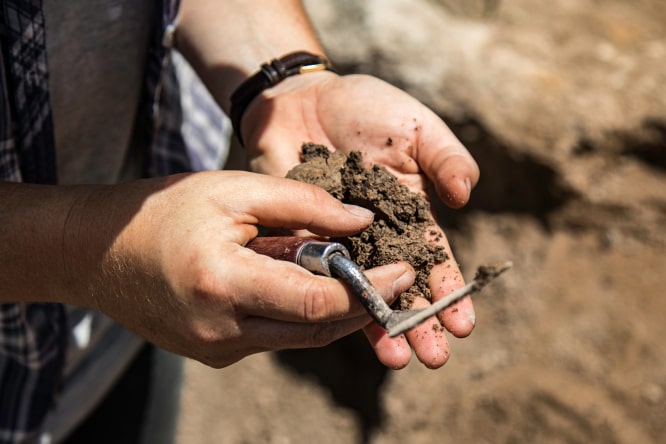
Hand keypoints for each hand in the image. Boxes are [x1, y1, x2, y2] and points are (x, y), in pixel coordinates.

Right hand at [63, 171, 414, 367]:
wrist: (98, 252)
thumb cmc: (164, 210)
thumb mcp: (233, 189)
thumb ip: (302, 205)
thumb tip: (361, 222)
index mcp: (224, 283)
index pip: (317, 304)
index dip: (369, 290)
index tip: (404, 269)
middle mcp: (221, 331)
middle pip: (317, 330)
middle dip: (363, 303)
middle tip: (394, 275)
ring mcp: (217, 350)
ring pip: (300, 338)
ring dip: (334, 309)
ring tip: (355, 274)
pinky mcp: (215, 354)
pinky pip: (274, 337)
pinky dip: (299, 313)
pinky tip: (304, 283)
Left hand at [240, 72, 479, 368]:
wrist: (303, 100)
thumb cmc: (366, 108)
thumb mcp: (415, 127)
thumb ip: (444, 157)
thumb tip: (465, 195)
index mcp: (412, 213)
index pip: (435, 260)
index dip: (449, 291)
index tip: (462, 324)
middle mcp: (379, 237)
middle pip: (402, 286)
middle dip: (419, 321)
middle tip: (434, 358)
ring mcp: (340, 242)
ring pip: (361, 291)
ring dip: (379, 324)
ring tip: (396, 358)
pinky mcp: (303, 239)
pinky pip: (316, 274)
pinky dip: (328, 299)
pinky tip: (338, 326)